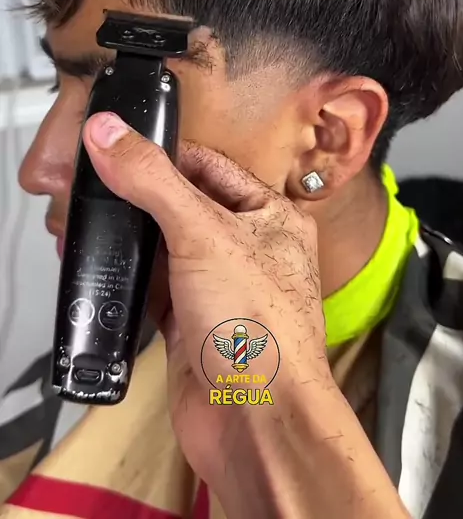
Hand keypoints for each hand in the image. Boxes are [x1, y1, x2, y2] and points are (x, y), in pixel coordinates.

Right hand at [83, 115, 326, 469]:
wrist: (255, 419)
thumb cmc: (261, 331)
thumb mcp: (203, 234)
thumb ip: (153, 181)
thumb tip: (111, 134)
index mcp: (271, 217)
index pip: (210, 166)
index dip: (165, 155)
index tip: (121, 146)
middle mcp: (249, 250)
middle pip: (185, 206)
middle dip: (143, 198)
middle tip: (102, 184)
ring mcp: (220, 288)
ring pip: (168, 248)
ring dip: (134, 240)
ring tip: (100, 223)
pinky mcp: (193, 323)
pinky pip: (156, 289)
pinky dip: (132, 280)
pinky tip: (111, 271)